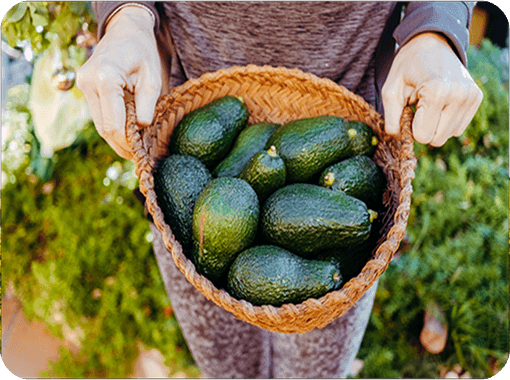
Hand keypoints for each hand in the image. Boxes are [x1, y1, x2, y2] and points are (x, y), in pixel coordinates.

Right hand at [77, 7, 161, 159]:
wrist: (125, 31)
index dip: (127, 143)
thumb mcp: (152, 78)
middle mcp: (88, 83)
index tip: (141, 153)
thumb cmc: (142, 52)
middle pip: (103, 128)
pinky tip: (127, 134)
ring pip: (99, 124)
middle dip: (121, 144)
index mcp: (105, 78)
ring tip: (135, 148)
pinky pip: (99, 115)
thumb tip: (141, 130)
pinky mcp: (85, 88)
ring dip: (117, 137)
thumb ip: (147, 106)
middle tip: (139, 157)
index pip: (113, 125)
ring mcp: (83, 85)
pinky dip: (113, 125)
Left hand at [382, 32, 482, 146]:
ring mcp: (471, 96)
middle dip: (423, 128)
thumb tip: (396, 138)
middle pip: (437, 139)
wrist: (431, 42)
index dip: (411, 127)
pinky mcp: (477, 97)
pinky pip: (458, 127)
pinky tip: (440, 102)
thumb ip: (391, 118)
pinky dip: (446, 120)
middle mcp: (459, 95)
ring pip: (449, 135)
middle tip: (418, 106)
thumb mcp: (391, 90)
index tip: (409, 109)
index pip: (423, 136)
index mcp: (436, 92)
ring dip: (436, 124)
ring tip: (429, 102)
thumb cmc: (407, 67)